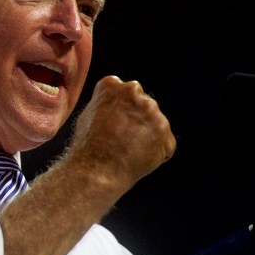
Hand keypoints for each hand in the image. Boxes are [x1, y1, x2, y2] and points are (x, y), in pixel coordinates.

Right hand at [68, 75, 176, 191]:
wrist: (98, 168)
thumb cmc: (88, 145)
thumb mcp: (88, 114)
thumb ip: (106, 104)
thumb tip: (116, 107)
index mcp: (112, 85)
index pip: (122, 90)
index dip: (118, 107)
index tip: (113, 120)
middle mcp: (135, 93)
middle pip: (142, 105)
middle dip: (136, 118)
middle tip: (120, 137)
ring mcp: (154, 113)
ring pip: (154, 123)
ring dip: (146, 134)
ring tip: (127, 149)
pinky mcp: (167, 134)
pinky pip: (164, 143)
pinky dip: (156, 151)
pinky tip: (137, 157)